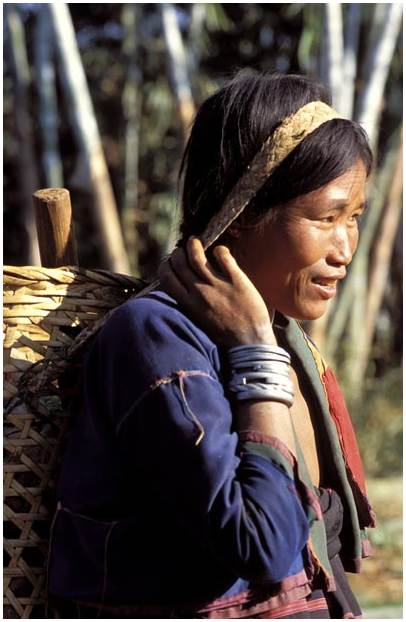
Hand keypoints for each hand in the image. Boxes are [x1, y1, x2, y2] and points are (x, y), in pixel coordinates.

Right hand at [158, 237, 275, 347]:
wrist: (249, 344)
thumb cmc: (225, 338)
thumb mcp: (199, 322)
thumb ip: (191, 305)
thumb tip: (185, 293)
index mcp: (188, 303)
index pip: (168, 278)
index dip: (166, 267)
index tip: (169, 264)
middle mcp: (199, 291)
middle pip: (180, 264)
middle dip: (178, 254)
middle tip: (181, 251)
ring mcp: (217, 284)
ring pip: (197, 256)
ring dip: (193, 245)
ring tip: (194, 241)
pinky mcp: (236, 279)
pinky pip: (224, 257)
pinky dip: (220, 250)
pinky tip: (220, 250)